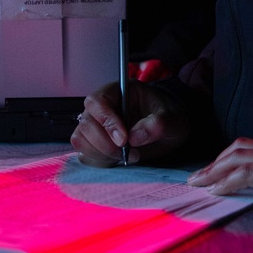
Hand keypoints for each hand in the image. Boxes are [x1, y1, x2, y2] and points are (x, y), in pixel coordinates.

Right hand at [71, 82, 190, 166]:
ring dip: (101, 154)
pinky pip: (85, 155)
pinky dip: (100, 161)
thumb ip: (157, 124)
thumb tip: (135, 137)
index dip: (106, 120)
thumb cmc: (169, 117)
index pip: (97, 101)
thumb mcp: (172, 118)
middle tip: (129, 152)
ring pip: (81, 140)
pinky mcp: (96, 145)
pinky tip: (119, 160)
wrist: (170, 131)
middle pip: (85, 123)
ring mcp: (96, 126)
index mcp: (118, 91)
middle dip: (104, 143)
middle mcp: (102, 108)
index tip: (124, 139)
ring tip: (128, 156)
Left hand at [187, 138, 252, 222]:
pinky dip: (231, 179)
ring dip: (215, 169)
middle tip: (196, 178)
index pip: (251, 149)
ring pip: (242, 156)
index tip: (210, 174)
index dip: (226, 158)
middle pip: (241, 147)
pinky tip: (217, 190)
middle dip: (214, 162)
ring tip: (199, 183)